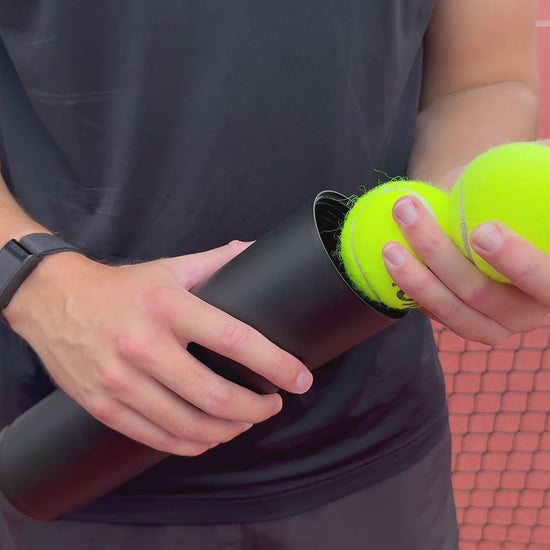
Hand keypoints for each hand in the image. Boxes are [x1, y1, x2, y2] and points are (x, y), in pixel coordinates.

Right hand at [3, 241, 312, 455]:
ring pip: (189, 426)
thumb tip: (255, 251)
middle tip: (274, 403)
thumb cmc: (122, 287)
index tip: (300, 378)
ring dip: (229, 431)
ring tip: (246, 420)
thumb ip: (217, 261)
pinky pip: (157, 439)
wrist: (54, 301)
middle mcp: (144, 346)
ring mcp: (121, 381)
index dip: (276, 364)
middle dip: (257, 409)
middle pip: (215, 396)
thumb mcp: (170, 267)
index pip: (235, 340)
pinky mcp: (104, 406)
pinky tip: (209, 436)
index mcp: (168, 307)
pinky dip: (193, 444)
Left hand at [381, 196, 549, 344]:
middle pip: (481, 293)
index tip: (482, 231)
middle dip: (439, 254)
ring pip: (450, 308)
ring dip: (414, 278)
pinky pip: (432, 312)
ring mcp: (491, 325)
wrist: (486, 222)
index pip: (544, 278)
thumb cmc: (514, 201)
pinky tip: (389, 264)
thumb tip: (541, 154)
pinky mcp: (460, 324)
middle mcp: (527, 313)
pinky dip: (408, 289)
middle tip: (409, 214)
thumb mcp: (530, 190)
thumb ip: (536, 181)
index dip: (516, 261)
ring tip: (389, 245)